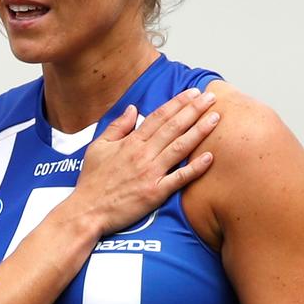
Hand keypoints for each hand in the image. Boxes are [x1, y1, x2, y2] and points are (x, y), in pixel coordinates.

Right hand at [69, 88, 218, 236]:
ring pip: (180, 148)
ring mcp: (150, 173)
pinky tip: (210, 157)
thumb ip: (118, 126)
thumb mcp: (98, 147)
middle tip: (211, 97)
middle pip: (173, 127)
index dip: (178, 103)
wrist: (87, 210)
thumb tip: (133, 109)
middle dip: (194, 110)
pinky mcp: (155, 193)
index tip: (193, 93)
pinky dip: (195, 168)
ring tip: (216, 119)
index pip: (159, 117)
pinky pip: (179, 178)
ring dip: (199, 131)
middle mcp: (143, 154)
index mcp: (130, 142)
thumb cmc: (91, 181)